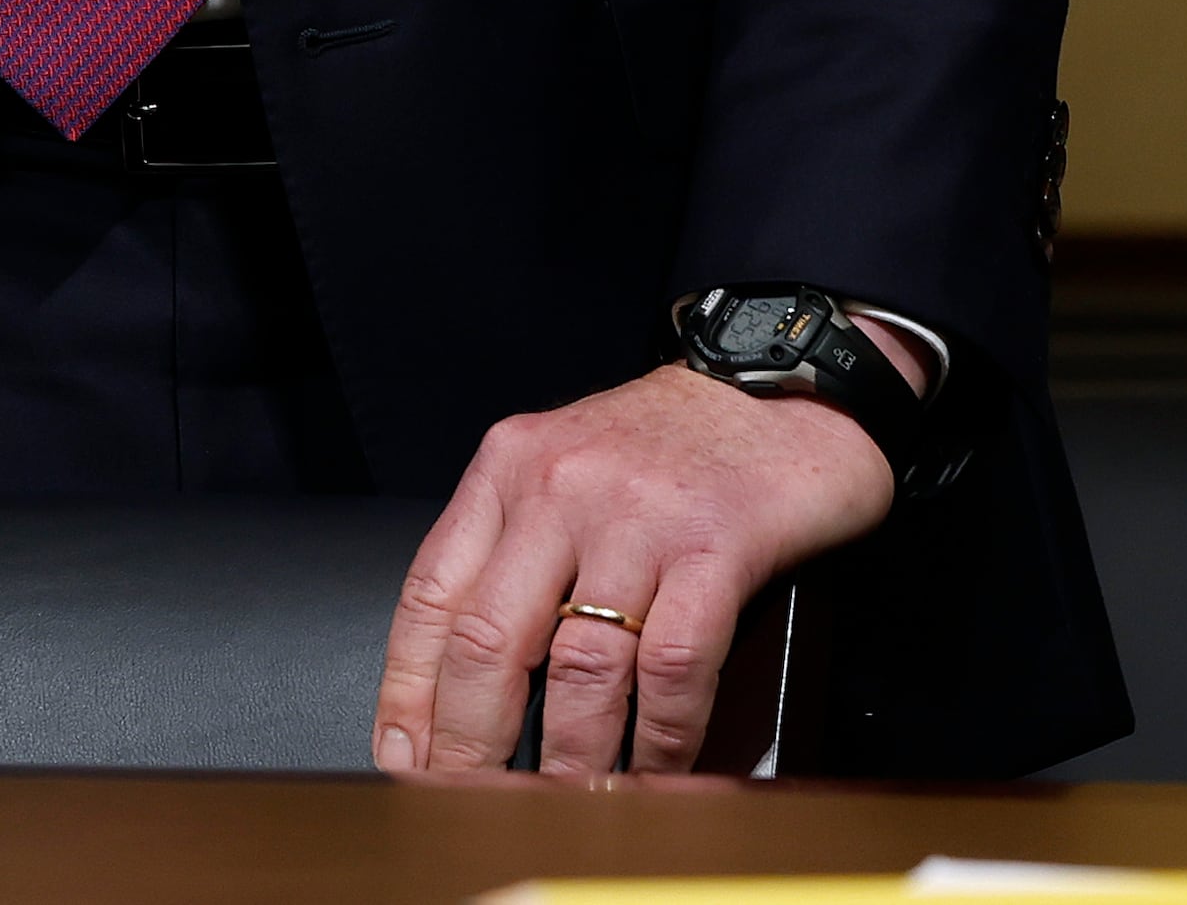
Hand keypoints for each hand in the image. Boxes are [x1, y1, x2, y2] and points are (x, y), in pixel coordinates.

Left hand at [372, 358, 902, 777]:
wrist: (783, 385)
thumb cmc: (671, 443)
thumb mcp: (567, 468)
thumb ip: (518, 549)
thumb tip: (470, 681)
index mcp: (509, 467)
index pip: (431, 593)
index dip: (409, 689)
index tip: (403, 754)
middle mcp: (560, 485)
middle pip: (488, 641)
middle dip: (471, 742)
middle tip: (470, 799)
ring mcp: (638, 515)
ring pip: (579, 667)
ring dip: (569, 756)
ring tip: (565, 802)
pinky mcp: (716, 545)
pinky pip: (673, 665)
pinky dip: (659, 734)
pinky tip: (654, 767)